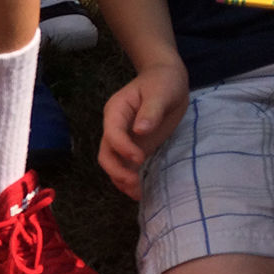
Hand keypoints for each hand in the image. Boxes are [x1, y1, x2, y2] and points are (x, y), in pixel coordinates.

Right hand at [98, 62, 189, 199]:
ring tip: (137, 193)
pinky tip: (139, 191)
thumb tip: (140, 130)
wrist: (167, 80)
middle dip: (116, 170)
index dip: (123, 148)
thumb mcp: (160, 92)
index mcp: (115, 111)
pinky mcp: (134, 147)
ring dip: (121, 179)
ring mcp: (124, 139)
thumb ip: (150, 111)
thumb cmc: (163, 82)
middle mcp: (115, 127)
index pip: (112, 134)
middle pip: (106, 153)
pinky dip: (129, 180)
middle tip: (133, 182)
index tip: (140, 158)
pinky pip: (126, 166)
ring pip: (113, 163)